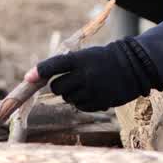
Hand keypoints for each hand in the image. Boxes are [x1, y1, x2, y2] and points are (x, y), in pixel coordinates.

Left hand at [28, 38, 158, 111]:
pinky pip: (80, 107)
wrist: (134, 67)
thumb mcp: (86, 55)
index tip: (28, 78)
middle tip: (69, 81)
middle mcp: (85, 75)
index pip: (54, 66)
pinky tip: (93, 93)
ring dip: (71, 94)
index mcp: (80, 60)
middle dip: (59, 86)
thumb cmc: (104, 59)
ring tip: (87, 85)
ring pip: (68, 99)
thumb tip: (40, 78)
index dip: (39, 71)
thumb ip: (66, 65)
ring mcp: (92, 90)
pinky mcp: (99, 103)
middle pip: (57, 87)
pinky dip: (82, 102)